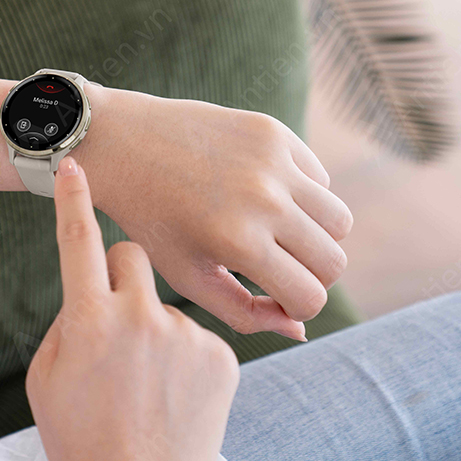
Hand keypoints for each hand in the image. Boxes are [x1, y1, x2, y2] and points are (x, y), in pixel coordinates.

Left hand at [0, 75, 352, 338]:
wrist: (120, 143)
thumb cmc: (152, 219)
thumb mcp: (187, 275)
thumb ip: (245, 312)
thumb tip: (300, 328)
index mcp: (239, 242)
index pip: (311, 297)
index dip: (296, 307)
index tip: (275, 298)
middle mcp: (265, 200)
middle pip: (335, 261)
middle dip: (312, 275)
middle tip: (280, 268)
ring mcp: (273, 161)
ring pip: (340, 220)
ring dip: (317, 236)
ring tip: (280, 236)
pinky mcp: (274, 131)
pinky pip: (320, 178)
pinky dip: (303, 195)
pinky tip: (265, 196)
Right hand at [26, 157, 237, 460]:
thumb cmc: (80, 440)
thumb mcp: (48, 379)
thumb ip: (71, 322)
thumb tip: (94, 292)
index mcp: (88, 320)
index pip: (78, 242)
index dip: (73, 200)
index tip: (74, 163)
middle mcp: (140, 317)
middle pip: (134, 256)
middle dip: (122, 273)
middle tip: (115, 317)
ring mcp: (185, 335)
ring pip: (168, 303)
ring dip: (156, 329)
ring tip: (148, 387)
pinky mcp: (222, 356)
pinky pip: (198, 335)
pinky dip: (186, 357)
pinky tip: (176, 397)